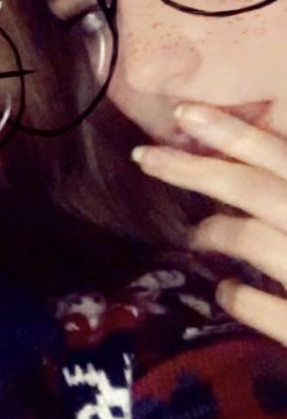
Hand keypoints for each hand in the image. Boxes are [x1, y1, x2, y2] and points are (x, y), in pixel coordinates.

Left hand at [131, 103, 286, 346]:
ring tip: (197, 235)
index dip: (232, 132)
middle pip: (252, 190)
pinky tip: (225, 291)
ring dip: (215, 232)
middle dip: (194, 170)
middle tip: (144, 155)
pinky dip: (236, 296)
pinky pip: (259, 306)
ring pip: (250, 239)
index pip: (281, 157)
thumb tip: (270, 164)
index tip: (182, 112)